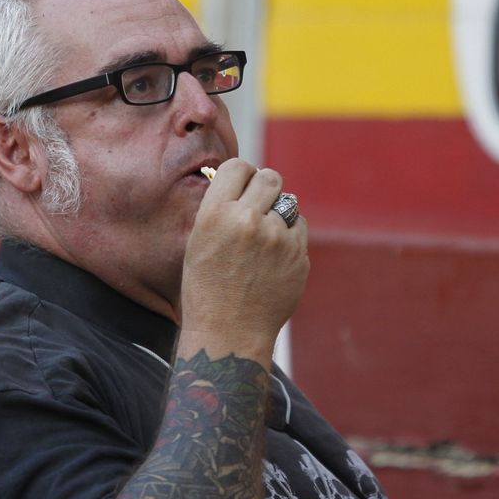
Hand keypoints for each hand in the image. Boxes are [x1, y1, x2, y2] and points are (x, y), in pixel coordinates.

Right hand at [179, 159, 307, 347]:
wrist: (229, 332)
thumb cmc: (206, 288)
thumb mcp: (198, 242)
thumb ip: (220, 208)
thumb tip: (242, 181)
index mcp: (215, 214)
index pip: (238, 166)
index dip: (243, 174)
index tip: (243, 185)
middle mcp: (247, 220)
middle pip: (270, 177)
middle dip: (265, 187)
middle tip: (259, 204)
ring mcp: (277, 238)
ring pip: (288, 203)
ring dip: (278, 213)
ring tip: (265, 238)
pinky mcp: (298, 255)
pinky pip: (299, 227)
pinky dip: (290, 235)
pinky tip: (275, 255)